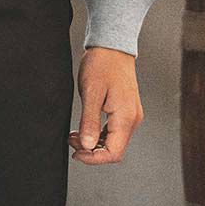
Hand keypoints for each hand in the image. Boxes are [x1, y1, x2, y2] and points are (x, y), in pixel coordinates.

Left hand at [69, 46, 143, 163]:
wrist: (112, 47)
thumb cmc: (102, 65)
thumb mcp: (91, 93)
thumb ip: (90, 122)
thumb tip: (87, 145)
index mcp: (126, 117)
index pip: (114, 153)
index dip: (93, 158)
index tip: (75, 153)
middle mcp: (132, 119)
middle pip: (115, 150)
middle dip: (92, 152)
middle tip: (72, 141)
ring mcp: (131, 115)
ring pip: (114, 142)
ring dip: (94, 144)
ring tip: (75, 135)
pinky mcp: (126, 111)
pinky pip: (114, 132)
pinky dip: (99, 135)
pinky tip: (85, 129)